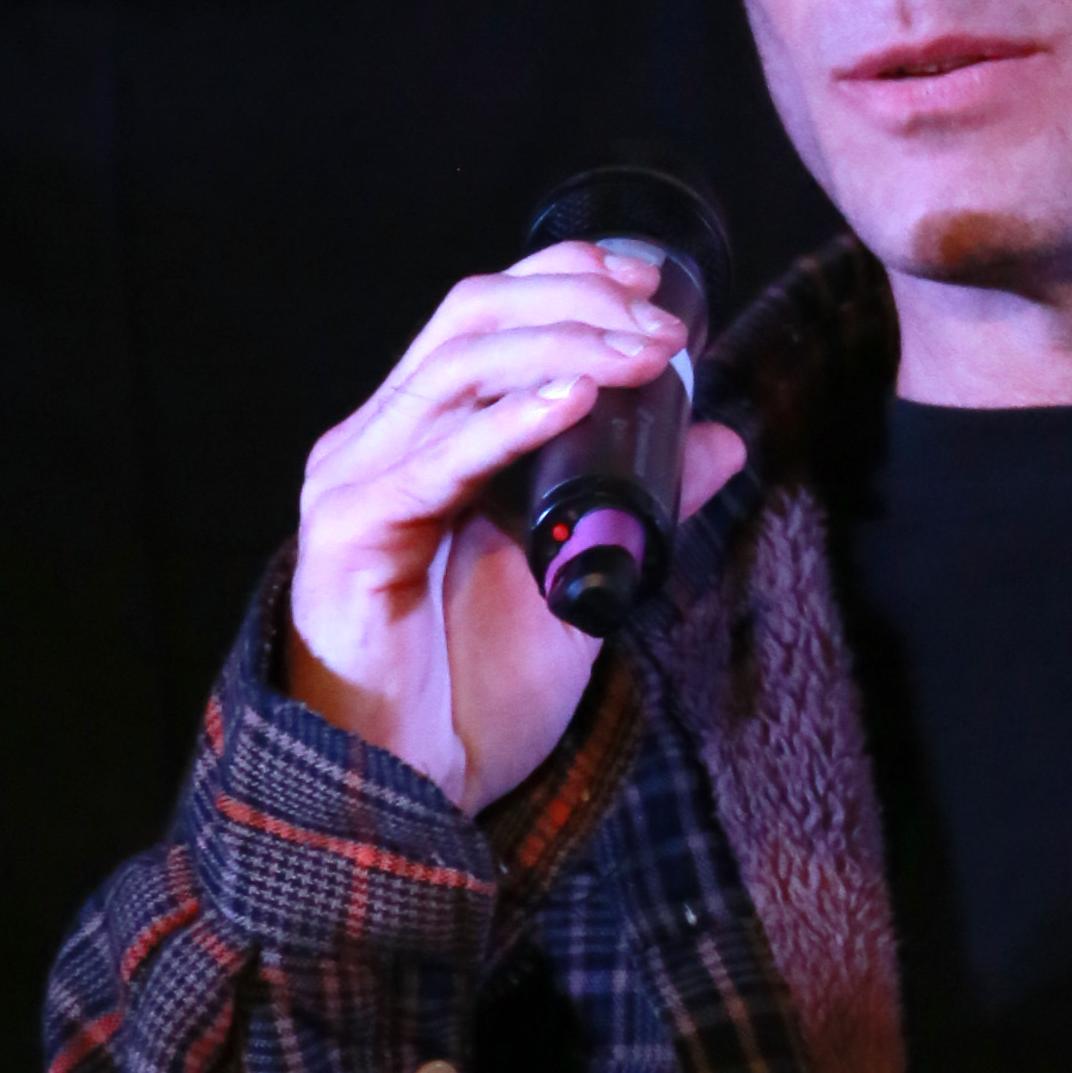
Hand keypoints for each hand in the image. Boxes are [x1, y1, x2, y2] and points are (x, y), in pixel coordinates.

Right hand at [289, 244, 746, 813]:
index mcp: (420, 438)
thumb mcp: (583, 584)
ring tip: (646, 357)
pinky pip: (433, 462)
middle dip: (577, 304)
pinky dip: (509, 425)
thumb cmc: (473, 694)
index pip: (482, 316)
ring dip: (563, 349)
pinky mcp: (350, 535)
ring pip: (455, 371)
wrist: (411, 795)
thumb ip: (642, 508)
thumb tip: (721, 440)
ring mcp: (356, 482)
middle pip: (469, 321)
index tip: (653, 281)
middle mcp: (377, 442)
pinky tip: (574, 401)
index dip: (563, 277)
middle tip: (666, 328)